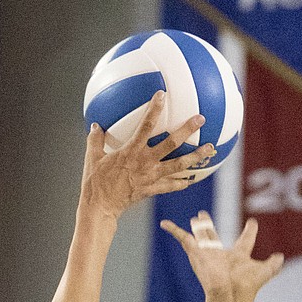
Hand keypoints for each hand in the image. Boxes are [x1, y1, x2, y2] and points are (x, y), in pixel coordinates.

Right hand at [80, 91, 214, 220]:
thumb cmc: (95, 182)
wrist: (101, 207)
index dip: (154, 109)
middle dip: (186, 130)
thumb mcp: (92, 157)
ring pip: (178, 165)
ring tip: (209, 149)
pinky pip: (170, 186)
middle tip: (200, 119)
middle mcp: (145, 162)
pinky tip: (191, 179)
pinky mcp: (152, 190)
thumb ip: (95, 139)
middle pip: (170, 143)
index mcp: (131, 151)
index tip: (163, 94)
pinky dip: (181, 182)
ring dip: (195, 157)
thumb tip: (95, 125)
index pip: (146, 125)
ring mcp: (151, 177)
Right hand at [160, 210, 283, 301]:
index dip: (250, 232)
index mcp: (238, 257)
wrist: (230, 293)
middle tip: (203, 215)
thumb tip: (280, 258)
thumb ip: (273, 265)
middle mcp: (221, 255)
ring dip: (198, 227)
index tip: (252, 223)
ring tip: (196, 217)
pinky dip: (173, 230)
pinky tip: (164, 223)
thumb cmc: (246, 286)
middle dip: (209, 227)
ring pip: (200, 236)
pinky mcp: (196, 253)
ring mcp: (208, 254)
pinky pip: (182, 238)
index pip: (245, 242)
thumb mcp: (265, 271)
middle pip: (215, 237)